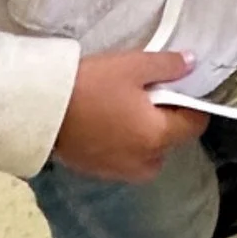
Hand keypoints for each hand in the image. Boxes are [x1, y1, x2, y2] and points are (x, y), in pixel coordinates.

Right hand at [50, 49, 206, 180]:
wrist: (42, 111)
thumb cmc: (92, 86)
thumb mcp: (134, 66)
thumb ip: (168, 66)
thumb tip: (192, 65)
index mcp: (157, 138)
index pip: (194, 125)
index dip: (192, 104)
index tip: (178, 87)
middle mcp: (144, 162)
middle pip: (171, 141)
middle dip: (166, 119)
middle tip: (146, 94)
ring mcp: (120, 171)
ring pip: (148, 151)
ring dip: (145, 133)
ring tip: (124, 107)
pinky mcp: (98, 172)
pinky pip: (125, 158)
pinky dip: (124, 142)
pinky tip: (107, 121)